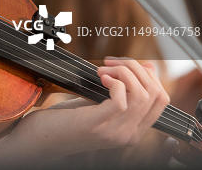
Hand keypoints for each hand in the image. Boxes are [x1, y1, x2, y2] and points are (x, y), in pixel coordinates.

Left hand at [0, 57, 170, 167]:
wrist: (39, 139)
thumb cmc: (66, 118)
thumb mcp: (98, 103)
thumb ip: (120, 91)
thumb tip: (143, 67)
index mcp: (132, 130)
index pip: (162, 100)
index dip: (149, 75)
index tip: (126, 64)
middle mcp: (129, 135)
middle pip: (156, 94)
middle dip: (137, 69)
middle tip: (111, 63)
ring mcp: (115, 132)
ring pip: (142, 95)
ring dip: (124, 72)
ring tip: (102, 69)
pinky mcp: (98, 125)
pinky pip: (123, 100)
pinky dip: (114, 81)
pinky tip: (99, 77)